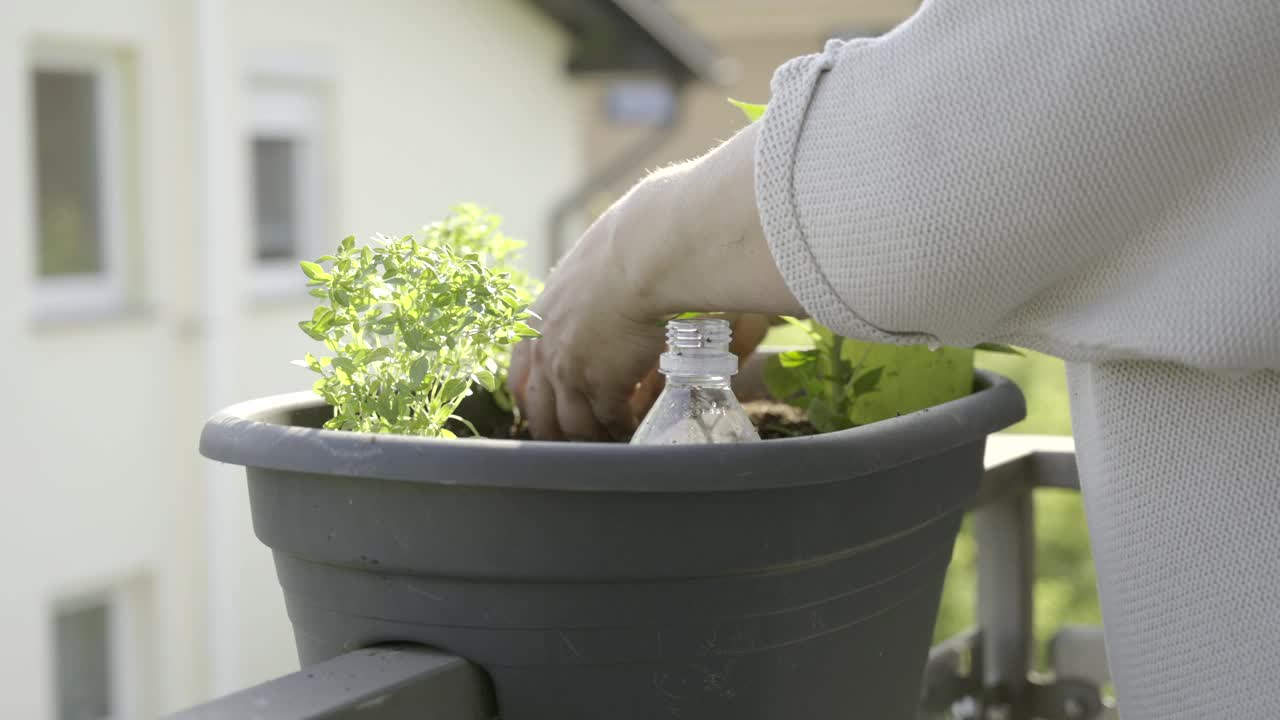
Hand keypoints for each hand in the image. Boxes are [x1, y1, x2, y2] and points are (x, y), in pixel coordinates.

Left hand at [508, 123, 803, 440]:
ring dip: (591, 435)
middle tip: (572, 440)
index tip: (541, 410)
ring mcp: (568, 370)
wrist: (644, 252)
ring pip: (571, 424)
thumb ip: (591, 284)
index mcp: (537, 318)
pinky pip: (608, 421)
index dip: (530, 397)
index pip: (518, 373)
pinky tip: (634, 428)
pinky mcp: (601, 385)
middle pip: (538, 409)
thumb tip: (617, 277)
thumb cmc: (629, 244)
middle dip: (553, 429)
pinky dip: (621, 429)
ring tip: (609, 440)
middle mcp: (544, 348)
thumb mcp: (592, 265)